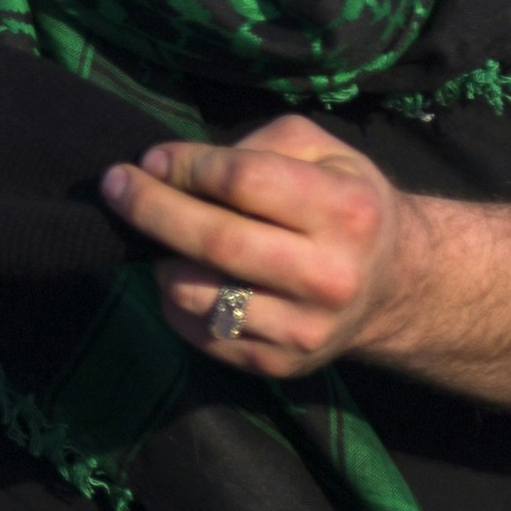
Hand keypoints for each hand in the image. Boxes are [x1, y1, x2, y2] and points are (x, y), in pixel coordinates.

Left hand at [101, 114, 407, 378]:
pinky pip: (199, 332)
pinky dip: (175, 300)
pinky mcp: (279, 365)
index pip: (243, 181)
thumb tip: (173, 166)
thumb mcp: (322, 151)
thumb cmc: (345, 203)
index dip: (187, 166)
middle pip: (215, 241)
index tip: (152, 159)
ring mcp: (304, 329)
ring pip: (197, 293)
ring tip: (166, 240)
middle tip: (115, 186)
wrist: (395, 286)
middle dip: (151, 208)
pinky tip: (188, 274)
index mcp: (346, 211)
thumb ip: (256, 145)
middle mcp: (330, 276)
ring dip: (162, 260)